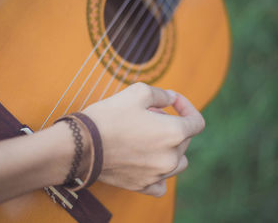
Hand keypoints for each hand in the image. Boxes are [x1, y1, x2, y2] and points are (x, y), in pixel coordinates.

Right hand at [82, 82, 204, 196]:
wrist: (81, 145)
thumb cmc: (109, 116)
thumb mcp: (137, 92)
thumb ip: (162, 94)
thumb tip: (172, 99)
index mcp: (173, 133)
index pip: (197, 122)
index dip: (187, 108)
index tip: (174, 103)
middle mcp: (170, 156)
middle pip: (185, 140)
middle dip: (171, 124)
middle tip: (149, 115)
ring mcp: (158, 174)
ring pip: (178, 162)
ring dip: (170, 148)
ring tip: (149, 137)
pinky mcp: (143, 186)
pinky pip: (162, 184)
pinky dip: (160, 173)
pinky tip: (150, 163)